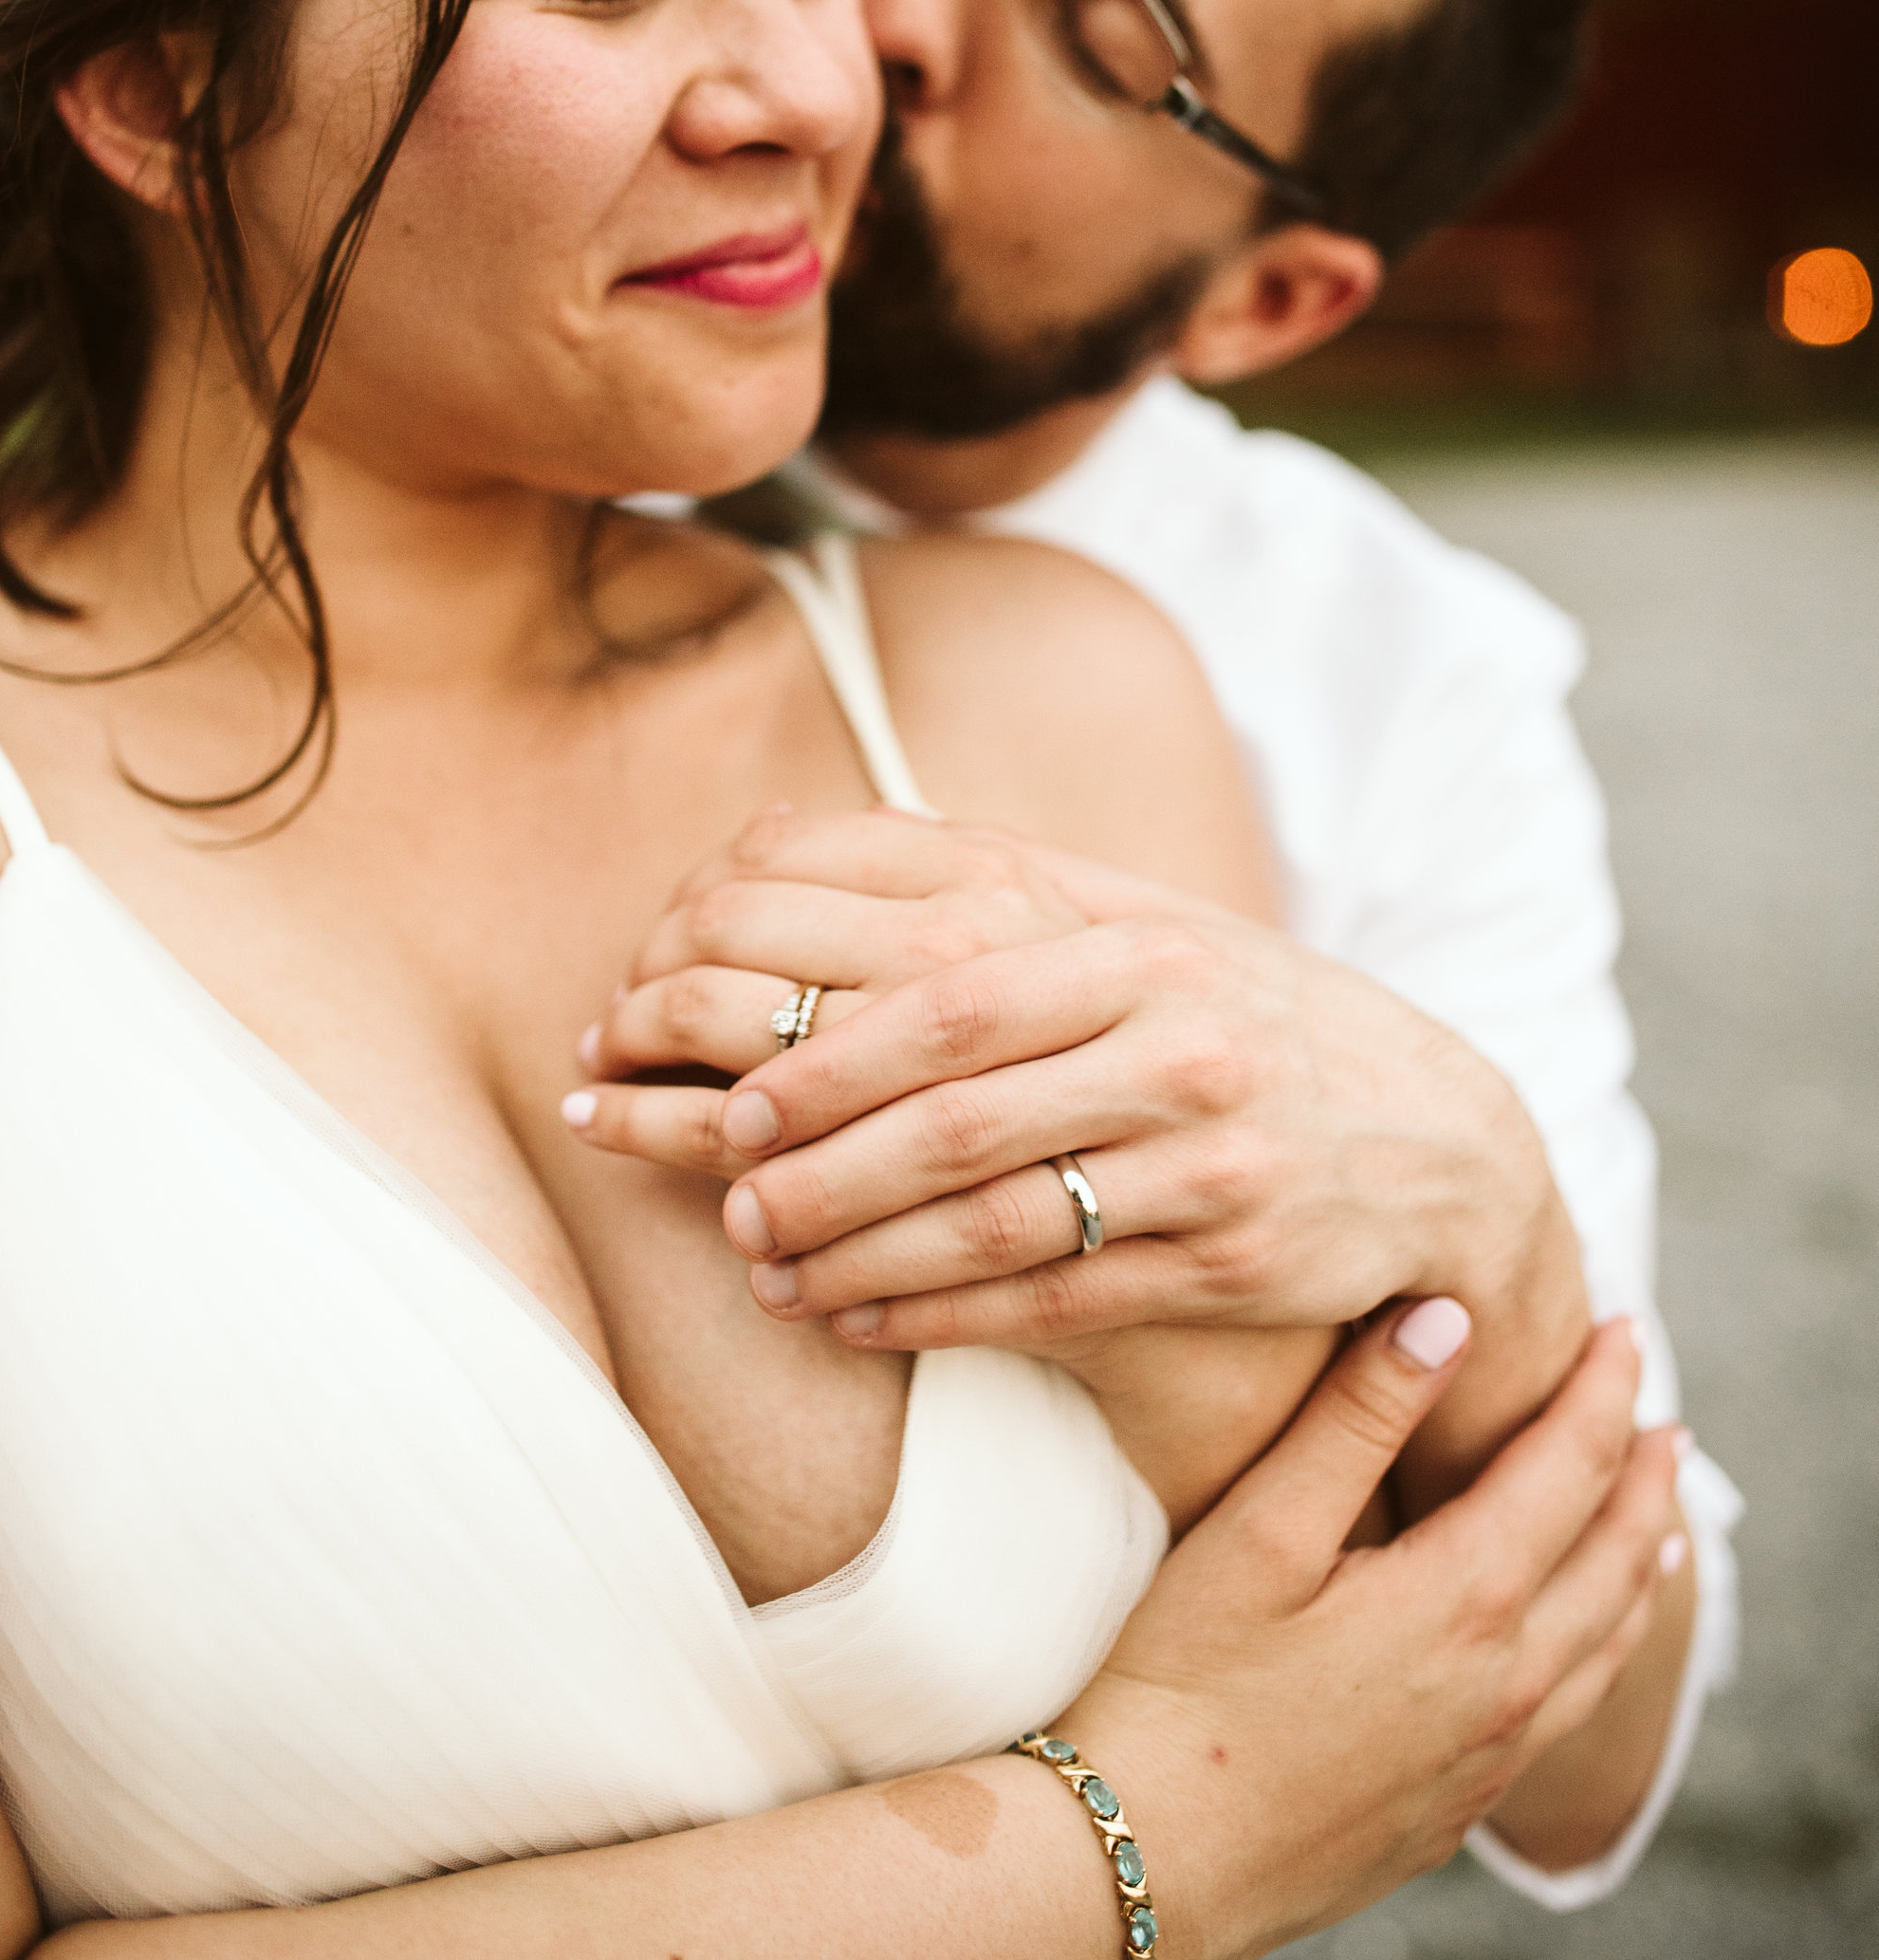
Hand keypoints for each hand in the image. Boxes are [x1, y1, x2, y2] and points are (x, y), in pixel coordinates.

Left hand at [572, 808, 1560, 1365]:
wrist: (1437, 1137)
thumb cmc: (1244, 1016)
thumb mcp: (1145, 925)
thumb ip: (994, 889)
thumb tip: (796, 839)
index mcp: (1138, 946)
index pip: (947, 998)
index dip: (820, 1052)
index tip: (725, 1090)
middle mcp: (1178, 1043)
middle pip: (955, 1113)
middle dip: (817, 1160)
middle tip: (719, 1188)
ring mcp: (1210, 1159)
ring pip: (995, 1220)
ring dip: (859, 1251)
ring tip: (766, 1265)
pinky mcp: (1230, 1263)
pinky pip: (1055, 1305)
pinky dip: (940, 1316)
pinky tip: (858, 1318)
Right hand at [1075, 1310, 1681, 1959]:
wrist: (1150, 1858)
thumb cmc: (1184, 1684)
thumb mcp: (1262, 1531)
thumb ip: (1358, 1418)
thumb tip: (1446, 1315)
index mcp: (1462, 1600)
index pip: (1569, 1467)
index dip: (1602, 1389)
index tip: (1626, 1326)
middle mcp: (1505, 1683)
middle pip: (1615, 1557)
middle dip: (1645, 1472)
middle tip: (1660, 1406)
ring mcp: (1489, 1755)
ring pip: (1608, 1643)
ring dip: (1641, 1561)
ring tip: (1659, 1514)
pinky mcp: (1459, 1805)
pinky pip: (1573, 1707)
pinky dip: (1607, 1645)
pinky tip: (1586, 1638)